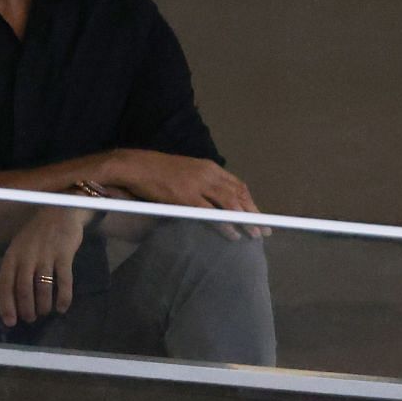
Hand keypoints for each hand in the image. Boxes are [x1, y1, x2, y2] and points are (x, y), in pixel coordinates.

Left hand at [0, 207, 85, 326]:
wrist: (60, 213)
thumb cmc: (37, 235)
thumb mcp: (20, 248)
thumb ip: (16, 269)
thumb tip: (13, 300)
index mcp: (12, 256)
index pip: (5, 285)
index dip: (7, 305)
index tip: (11, 321)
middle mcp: (26, 256)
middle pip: (23, 289)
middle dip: (26, 308)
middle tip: (31, 318)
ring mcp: (46, 255)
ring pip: (42, 288)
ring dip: (43, 305)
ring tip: (45, 312)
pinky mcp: (64, 255)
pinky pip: (64, 281)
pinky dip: (63, 297)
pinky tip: (62, 307)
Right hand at [100, 149, 264, 239]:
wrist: (136, 166)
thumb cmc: (159, 171)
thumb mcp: (187, 172)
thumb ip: (203, 183)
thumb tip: (216, 203)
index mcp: (209, 167)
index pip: (237, 185)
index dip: (250, 201)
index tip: (259, 214)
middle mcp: (207, 174)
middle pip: (238, 194)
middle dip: (253, 212)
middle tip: (265, 229)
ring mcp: (197, 185)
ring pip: (229, 204)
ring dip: (244, 220)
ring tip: (254, 234)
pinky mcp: (185, 197)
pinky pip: (210, 213)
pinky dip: (224, 224)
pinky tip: (233, 234)